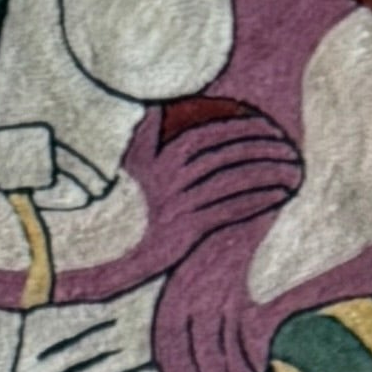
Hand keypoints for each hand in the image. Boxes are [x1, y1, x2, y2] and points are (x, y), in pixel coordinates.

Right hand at [67, 97, 300, 371]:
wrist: (77, 254)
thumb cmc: (102, 215)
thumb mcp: (121, 170)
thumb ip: (143, 142)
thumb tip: (157, 118)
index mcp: (154, 153)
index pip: (209, 129)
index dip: (243, 124)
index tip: (265, 124)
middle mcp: (167, 174)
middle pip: (228, 149)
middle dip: (263, 144)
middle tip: (288, 146)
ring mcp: (177, 202)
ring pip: (235, 176)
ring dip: (269, 169)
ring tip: (294, 168)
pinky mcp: (185, 231)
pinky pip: (231, 207)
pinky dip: (260, 196)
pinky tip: (279, 194)